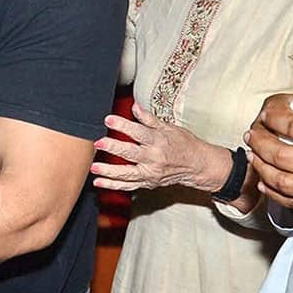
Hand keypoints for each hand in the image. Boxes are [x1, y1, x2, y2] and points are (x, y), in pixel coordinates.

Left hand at [91, 102, 228, 191]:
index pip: (139, 132)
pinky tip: (98, 182)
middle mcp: (154, 159)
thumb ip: (149, 119)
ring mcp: (151, 174)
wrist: (198, 166)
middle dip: (113, 148)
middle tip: (98, 143)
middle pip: (131, 154)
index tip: (108, 119)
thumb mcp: (169, 127)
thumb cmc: (184, 144)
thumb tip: (134, 107)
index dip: (123, 125)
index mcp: (159, 142)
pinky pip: (128, 186)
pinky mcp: (148, 183)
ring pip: (127, 174)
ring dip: (109, 172)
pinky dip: (113, 185)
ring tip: (94, 167)